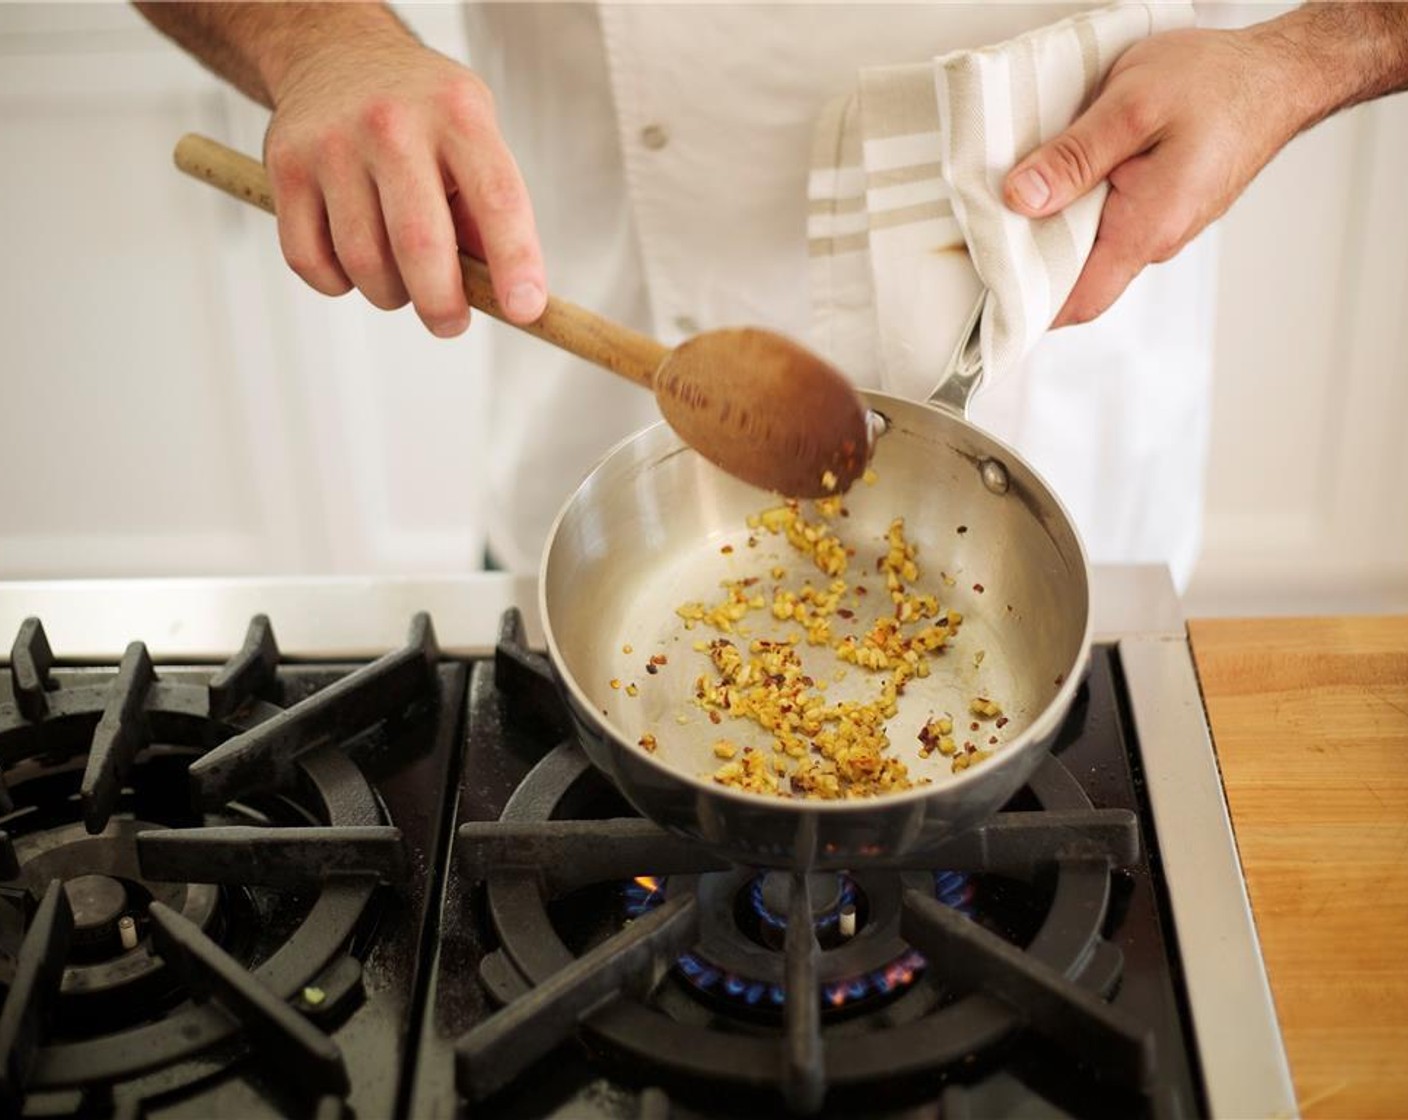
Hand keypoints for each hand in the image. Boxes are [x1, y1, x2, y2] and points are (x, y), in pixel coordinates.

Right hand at [263, 20, 544, 336]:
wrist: (337, 55)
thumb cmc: (423, 117)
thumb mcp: (474, 140)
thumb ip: (487, 214)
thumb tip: (500, 296)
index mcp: (458, 116)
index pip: (497, 199)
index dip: (514, 262)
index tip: (524, 310)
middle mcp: (392, 124)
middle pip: (420, 244)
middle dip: (442, 305)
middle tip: (451, 323)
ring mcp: (332, 144)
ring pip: (364, 263)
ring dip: (390, 294)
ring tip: (402, 277)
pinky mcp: (285, 168)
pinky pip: (311, 262)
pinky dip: (338, 283)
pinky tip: (354, 262)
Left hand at [1001, 27, 1306, 328]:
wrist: (1280, 71)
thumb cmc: (1218, 82)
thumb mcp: (1131, 105)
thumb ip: (1074, 157)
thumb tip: (1020, 198)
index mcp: (1146, 229)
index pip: (1075, 303)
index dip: (1026, 308)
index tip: (982, 298)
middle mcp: (1155, 240)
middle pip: (1075, 278)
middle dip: (1027, 264)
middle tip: (980, 235)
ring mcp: (1161, 226)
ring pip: (1090, 248)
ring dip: (1052, 231)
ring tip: (1011, 201)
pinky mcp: (1162, 207)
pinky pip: (1109, 223)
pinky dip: (1077, 210)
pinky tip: (1057, 181)